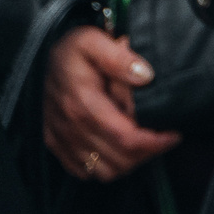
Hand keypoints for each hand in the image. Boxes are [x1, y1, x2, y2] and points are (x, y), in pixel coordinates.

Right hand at [43, 26, 179, 181]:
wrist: (39, 56)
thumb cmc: (71, 49)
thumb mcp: (94, 42)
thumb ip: (120, 59)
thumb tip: (146, 76)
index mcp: (83, 104)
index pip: (125, 138)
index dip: (154, 143)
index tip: (174, 136)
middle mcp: (71, 127)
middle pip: (118, 160)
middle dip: (147, 153)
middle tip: (164, 139)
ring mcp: (61, 139)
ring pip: (104, 172)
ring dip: (129, 163)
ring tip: (145, 144)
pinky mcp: (55, 144)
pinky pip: (83, 171)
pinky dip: (106, 166)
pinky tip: (118, 148)